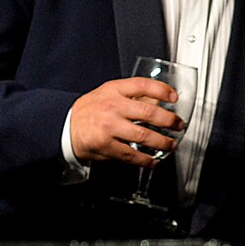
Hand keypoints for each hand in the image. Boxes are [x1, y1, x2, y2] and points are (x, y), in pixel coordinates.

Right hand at [68, 77, 183, 165]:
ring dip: (162, 142)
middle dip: (169, 120)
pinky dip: (145, 159)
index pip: (142, 85)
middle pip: (148, 112)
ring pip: (143, 136)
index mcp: (114, 90)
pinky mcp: (105, 145)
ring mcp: (108, 127)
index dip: (161, 90)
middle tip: (178, 125)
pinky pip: (131, 154)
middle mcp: (112, 107)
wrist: (65, 126)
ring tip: (171, 144)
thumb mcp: (110, 93)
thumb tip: (161, 98)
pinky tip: (153, 160)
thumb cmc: (92, 109)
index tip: (174, 98)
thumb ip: (134, 95)